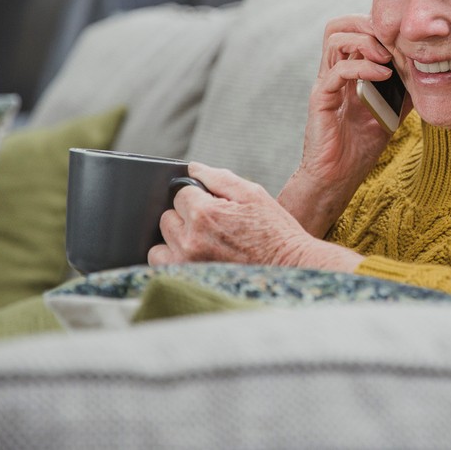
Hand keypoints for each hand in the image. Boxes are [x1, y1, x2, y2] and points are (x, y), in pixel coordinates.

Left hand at [149, 163, 361, 271]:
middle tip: (212, 224)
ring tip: (200, 243)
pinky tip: (195, 258)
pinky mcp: (188, 283)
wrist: (290, 268)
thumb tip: (193, 168)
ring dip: (174, 241)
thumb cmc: (275, 231)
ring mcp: (187, 265)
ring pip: (159, 246)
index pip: (180, 193)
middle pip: (167, 218)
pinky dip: (173, 261)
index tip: (214, 204)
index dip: (197, 195)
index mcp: (205, 214)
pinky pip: (163, 268)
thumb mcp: (253, 194)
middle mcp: (190, 241)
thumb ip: (219, 177)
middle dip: (185, 217)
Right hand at [278, 15, 409, 235]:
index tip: (406, 39)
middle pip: (340, 25)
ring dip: (365, 40)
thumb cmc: (362, 145)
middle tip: (394, 41)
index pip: (355, 29)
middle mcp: (334, 71)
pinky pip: (337, 70)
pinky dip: (363, 66)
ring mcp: (326, 83)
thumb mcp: (393, 110)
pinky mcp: (321, 99)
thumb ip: (405, 88)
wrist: (338, 177)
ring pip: (334, 38)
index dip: (379, 26)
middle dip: (369, 23)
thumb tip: (431, 71)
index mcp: (349, 70)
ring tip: (387, 56)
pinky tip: (384, 75)